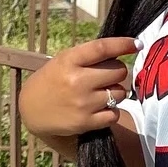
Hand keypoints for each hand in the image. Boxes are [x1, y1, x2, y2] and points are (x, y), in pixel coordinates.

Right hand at [17, 35, 136, 139]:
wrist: (31, 110)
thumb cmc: (52, 80)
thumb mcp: (63, 61)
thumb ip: (89, 56)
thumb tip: (122, 51)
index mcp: (70, 60)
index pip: (102, 48)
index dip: (123, 44)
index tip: (136, 44)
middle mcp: (77, 81)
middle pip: (119, 71)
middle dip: (117, 72)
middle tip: (107, 76)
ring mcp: (83, 103)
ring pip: (120, 93)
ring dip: (115, 92)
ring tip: (100, 93)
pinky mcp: (86, 122)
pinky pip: (115, 114)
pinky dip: (112, 111)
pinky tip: (100, 108)